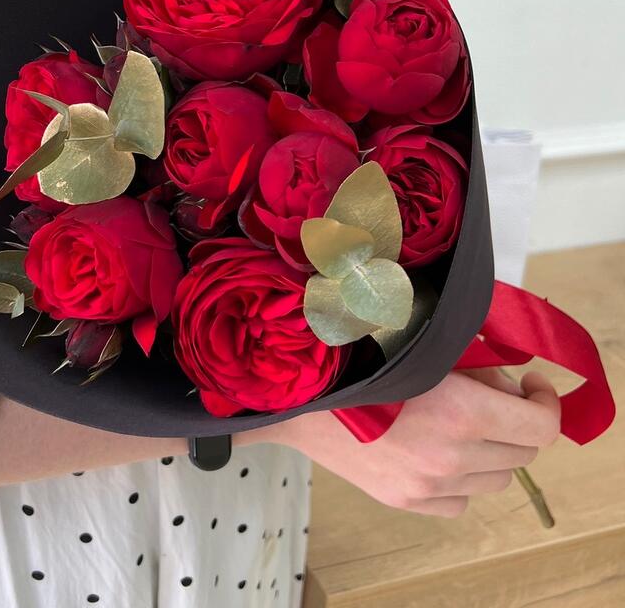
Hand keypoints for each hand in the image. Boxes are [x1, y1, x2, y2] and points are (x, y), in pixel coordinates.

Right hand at [258, 368, 560, 516]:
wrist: (298, 394)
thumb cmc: (356, 355)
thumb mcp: (422, 343)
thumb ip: (474, 362)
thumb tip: (505, 383)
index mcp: (461, 411)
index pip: (540, 427)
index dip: (546, 403)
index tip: (534, 387)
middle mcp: (452, 456)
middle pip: (522, 453)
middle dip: (516, 422)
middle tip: (492, 396)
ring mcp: (429, 485)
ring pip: (495, 479)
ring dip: (490, 451)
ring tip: (460, 424)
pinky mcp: (407, 501)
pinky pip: (460, 500)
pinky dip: (461, 478)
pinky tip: (437, 450)